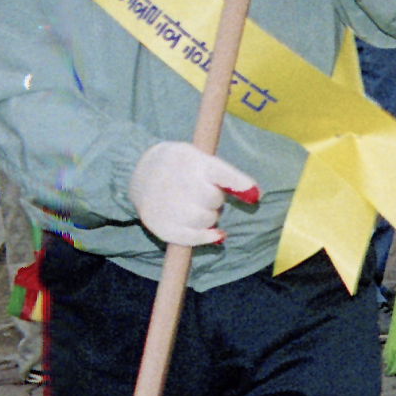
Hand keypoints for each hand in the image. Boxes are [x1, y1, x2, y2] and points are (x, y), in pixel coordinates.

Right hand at [129, 138, 259, 247]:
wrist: (139, 173)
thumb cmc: (180, 165)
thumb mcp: (198, 157)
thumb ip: (226, 175)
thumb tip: (256, 196)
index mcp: (189, 161)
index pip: (219, 173)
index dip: (238, 184)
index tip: (255, 195)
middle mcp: (177, 183)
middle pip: (214, 200)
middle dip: (216, 199)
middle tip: (204, 193)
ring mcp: (167, 206)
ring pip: (207, 220)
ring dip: (210, 216)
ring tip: (197, 206)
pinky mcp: (161, 226)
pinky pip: (194, 238)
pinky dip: (208, 237)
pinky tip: (214, 233)